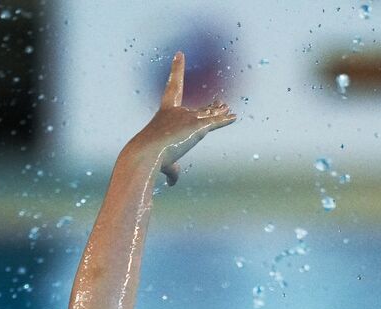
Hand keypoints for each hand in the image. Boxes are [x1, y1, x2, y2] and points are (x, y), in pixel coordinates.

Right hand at [130, 52, 235, 184]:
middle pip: (198, 108)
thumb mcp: (161, 162)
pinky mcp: (198, 126)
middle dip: (211, 107)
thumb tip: (173, 182)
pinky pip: (216, 122)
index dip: (177, 69)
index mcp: (165, 112)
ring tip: (230, 110)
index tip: (180, 54)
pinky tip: (234, 117)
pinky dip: (225, 120)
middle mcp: (178, 111)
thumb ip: (172, 170)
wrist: (146, 154)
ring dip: (220, 114)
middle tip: (220, 103)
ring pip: (209, 115)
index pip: (172, 88)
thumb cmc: (150, 158)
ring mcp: (189, 118)